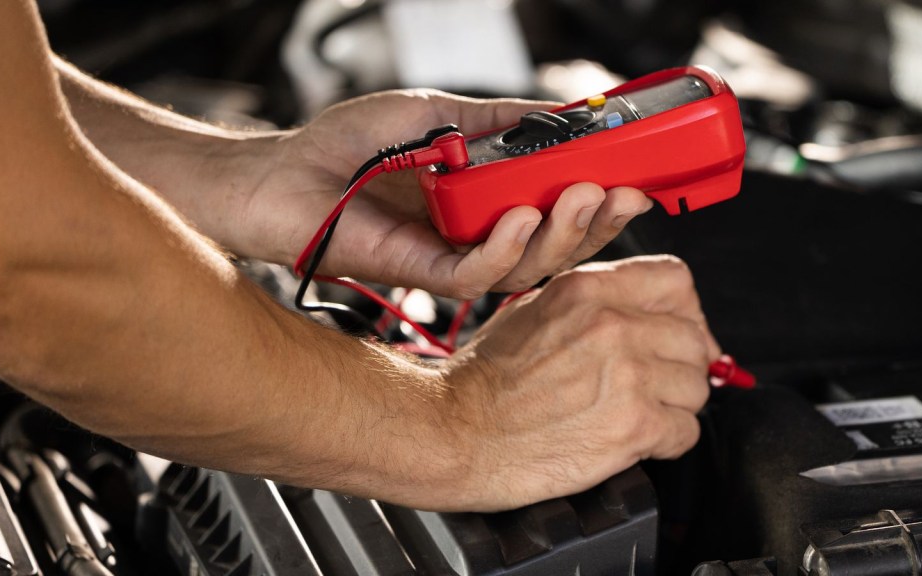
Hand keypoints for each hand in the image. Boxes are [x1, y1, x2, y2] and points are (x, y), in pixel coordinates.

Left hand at [245, 90, 654, 296]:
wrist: (284, 174)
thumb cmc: (346, 144)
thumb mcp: (437, 112)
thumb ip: (497, 120)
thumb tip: (558, 114)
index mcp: (487, 196)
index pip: (558, 204)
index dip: (601, 195)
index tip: (637, 175)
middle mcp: (478, 231)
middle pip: (556, 242)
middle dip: (597, 222)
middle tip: (625, 194)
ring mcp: (454, 256)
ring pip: (528, 266)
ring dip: (562, 234)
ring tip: (583, 197)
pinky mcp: (426, 274)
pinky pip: (478, 274)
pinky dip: (505, 247)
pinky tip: (519, 217)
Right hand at [419, 255, 719, 510]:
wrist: (455, 431)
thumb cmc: (485, 379)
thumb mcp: (535, 309)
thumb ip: (595, 302)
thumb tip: (648, 315)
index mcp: (588, 289)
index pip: (676, 281)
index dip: (683, 310)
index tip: (675, 333)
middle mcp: (613, 325)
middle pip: (695, 338)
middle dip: (681, 365)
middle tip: (657, 383)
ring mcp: (628, 375)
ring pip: (697, 387)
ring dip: (675, 405)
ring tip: (639, 412)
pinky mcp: (633, 426)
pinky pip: (686, 431)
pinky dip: (668, 441)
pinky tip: (637, 440)